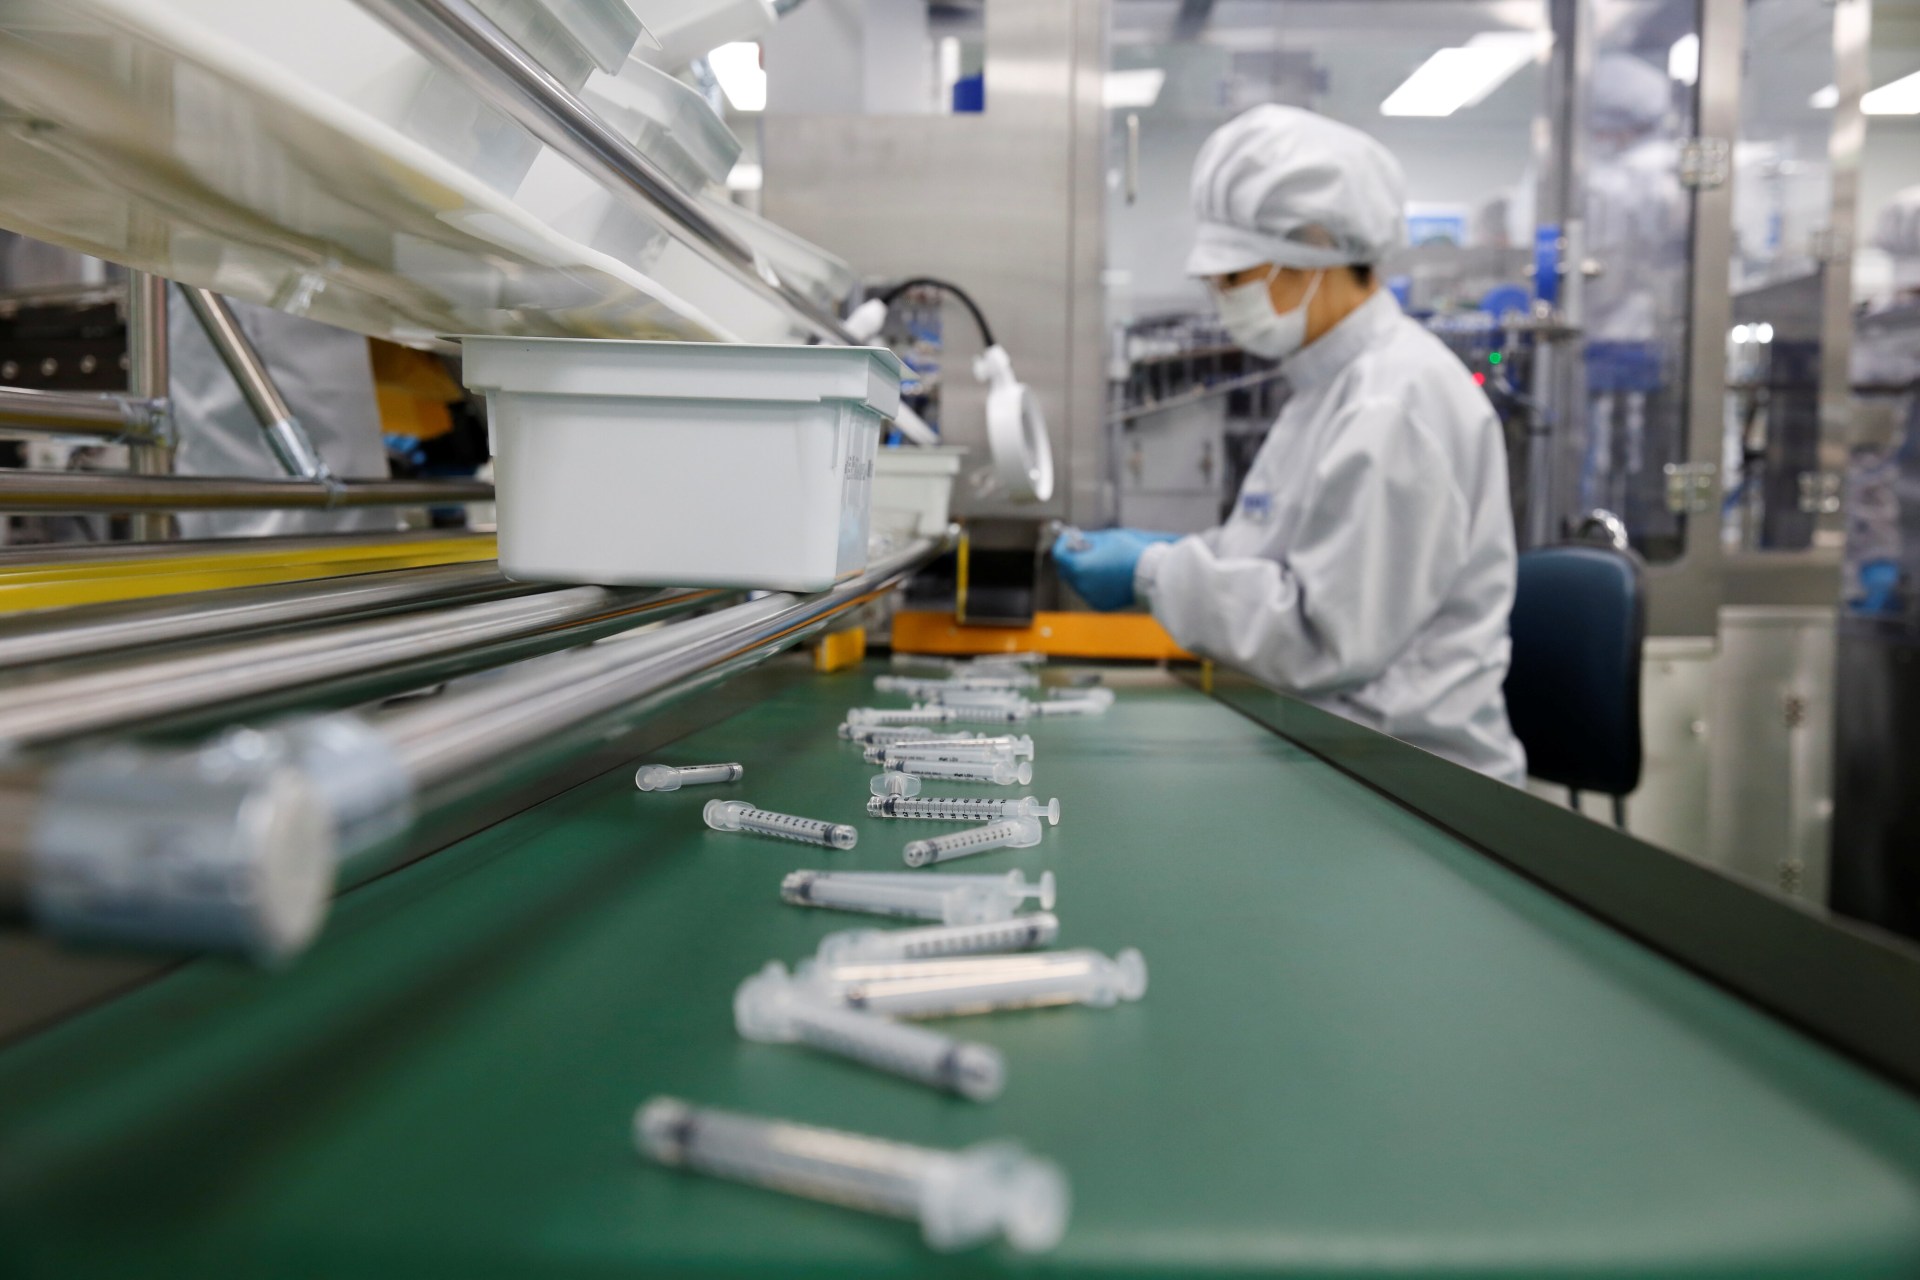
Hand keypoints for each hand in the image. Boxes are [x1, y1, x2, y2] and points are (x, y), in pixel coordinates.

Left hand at [1051, 528, 1179, 611]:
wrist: (1151, 574)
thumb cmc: (1130, 552)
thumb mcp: (1106, 538)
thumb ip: (1086, 540)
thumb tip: (1076, 540)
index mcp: (1078, 566)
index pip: (1058, 554)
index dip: (1062, 544)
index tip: (1069, 537)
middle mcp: (1080, 584)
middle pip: (1065, 570)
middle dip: (1070, 559)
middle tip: (1081, 549)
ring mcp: (1089, 596)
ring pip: (1077, 582)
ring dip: (1082, 572)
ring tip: (1099, 562)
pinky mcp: (1099, 605)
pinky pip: (1089, 592)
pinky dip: (1093, 584)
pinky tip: (1107, 576)